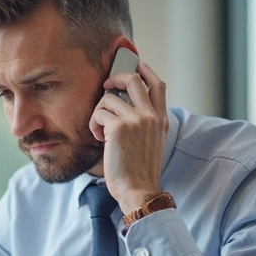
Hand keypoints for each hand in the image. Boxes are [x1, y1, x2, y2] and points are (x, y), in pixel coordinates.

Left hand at [89, 62, 168, 212]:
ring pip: (109, 98)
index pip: (158, 85)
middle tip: (107, 87)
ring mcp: (136, 120)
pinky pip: (99, 113)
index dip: (145, 71)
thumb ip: (145, 123)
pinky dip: (94, 125)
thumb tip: (124, 104)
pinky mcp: (119, 127)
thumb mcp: (152, 142)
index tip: (136, 66)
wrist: (139, 190)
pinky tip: (100, 140)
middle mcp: (151, 116)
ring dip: (99, 113)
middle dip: (116, 78)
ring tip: (101, 132)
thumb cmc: (140, 171)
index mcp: (161, 119)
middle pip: (133, 80)